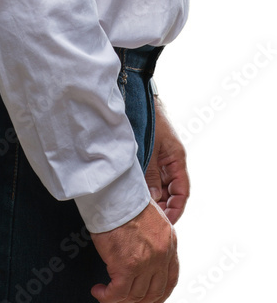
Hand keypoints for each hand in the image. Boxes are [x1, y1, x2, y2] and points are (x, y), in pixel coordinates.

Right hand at [90, 199, 177, 302]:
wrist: (114, 192)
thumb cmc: (126, 198)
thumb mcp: (152, 217)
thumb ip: (154, 237)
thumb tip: (144, 252)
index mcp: (169, 241)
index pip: (171, 278)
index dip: (159, 293)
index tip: (149, 297)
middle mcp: (161, 254)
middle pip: (155, 291)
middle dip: (140, 299)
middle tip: (126, 298)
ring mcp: (145, 262)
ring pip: (136, 295)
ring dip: (121, 298)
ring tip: (108, 292)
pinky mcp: (126, 266)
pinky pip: (118, 293)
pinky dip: (107, 296)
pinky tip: (100, 291)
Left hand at [144, 97, 189, 223]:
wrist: (140, 99)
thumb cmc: (150, 121)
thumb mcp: (151, 150)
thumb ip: (152, 175)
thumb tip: (155, 200)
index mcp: (177, 159)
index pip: (182, 192)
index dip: (176, 209)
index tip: (167, 222)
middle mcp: (172, 161)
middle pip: (173, 192)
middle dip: (165, 207)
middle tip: (151, 220)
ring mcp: (162, 159)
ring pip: (163, 186)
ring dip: (156, 198)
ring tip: (144, 211)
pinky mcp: (153, 156)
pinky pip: (154, 177)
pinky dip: (149, 188)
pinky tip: (139, 195)